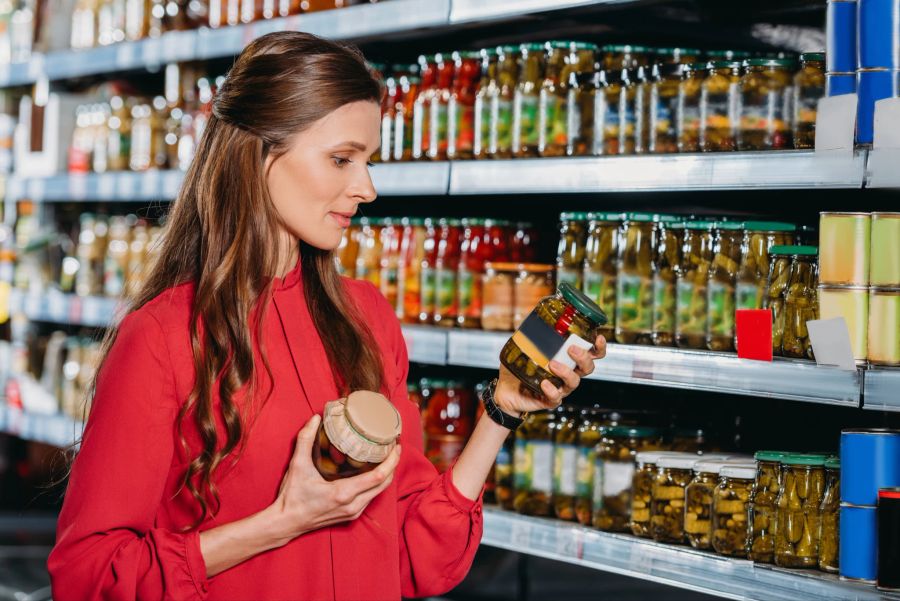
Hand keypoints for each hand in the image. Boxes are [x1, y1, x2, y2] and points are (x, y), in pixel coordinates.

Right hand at [270, 414, 400, 540]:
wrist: (286, 523)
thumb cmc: (292, 496)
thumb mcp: (297, 465)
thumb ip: (305, 440)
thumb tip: (315, 419)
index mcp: (343, 493)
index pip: (378, 476)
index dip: (392, 460)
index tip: (396, 445)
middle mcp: (353, 504)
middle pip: (385, 483)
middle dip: (393, 464)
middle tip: (394, 446)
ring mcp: (354, 512)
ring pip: (379, 491)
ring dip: (386, 474)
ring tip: (386, 455)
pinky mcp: (351, 515)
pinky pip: (371, 497)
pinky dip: (376, 483)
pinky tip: (373, 470)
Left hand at [494, 334, 606, 414]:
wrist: (505, 391)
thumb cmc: (518, 368)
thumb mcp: (523, 347)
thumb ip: (531, 333)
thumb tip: (534, 313)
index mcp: (567, 360)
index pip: (591, 354)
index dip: (598, 347)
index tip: (598, 338)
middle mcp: (567, 374)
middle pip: (588, 368)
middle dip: (584, 358)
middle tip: (571, 349)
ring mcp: (560, 388)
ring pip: (574, 382)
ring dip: (566, 372)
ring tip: (552, 364)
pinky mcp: (550, 400)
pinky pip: (556, 398)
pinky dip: (552, 390)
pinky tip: (544, 383)